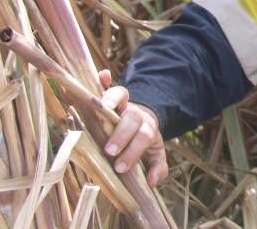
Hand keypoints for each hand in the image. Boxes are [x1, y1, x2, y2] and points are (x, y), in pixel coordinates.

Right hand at [100, 70, 168, 186]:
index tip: (121, 167)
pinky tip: (102, 75)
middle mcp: (135, 113)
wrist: (141, 121)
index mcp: (147, 127)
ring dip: (110, 100)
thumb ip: (157, 168)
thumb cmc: (144, 143)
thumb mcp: (155, 155)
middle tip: (109, 150)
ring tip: (100, 108)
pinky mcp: (109, 96)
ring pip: (120, 95)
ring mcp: (122, 102)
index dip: (133, 151)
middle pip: (132, 117)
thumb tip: (152, 182)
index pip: (144, 136)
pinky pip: (107, 83)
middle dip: (122, 134)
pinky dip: (104, 78)